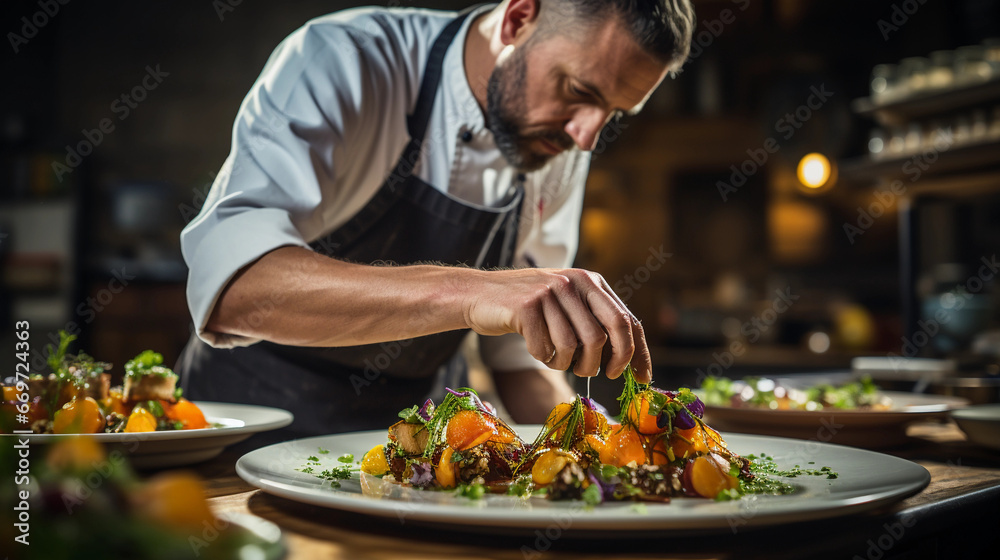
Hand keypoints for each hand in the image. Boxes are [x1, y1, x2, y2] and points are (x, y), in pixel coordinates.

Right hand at [463, 268, 651, 382]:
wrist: (479, 295)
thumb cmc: (528, 308)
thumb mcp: (566, 304)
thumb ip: (594, 320)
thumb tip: (629, 358)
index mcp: (590, 282)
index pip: (626, 320)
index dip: (638, 353)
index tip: (641, 378)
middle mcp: (573, 282)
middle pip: (605, 335)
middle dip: (607, 363)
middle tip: (599, 375)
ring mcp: (549, 292)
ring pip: (575, 346)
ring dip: (568, 363)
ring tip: (557, 359)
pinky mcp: (526, 307)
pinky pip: (547, 349)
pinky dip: (545, 358)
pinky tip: (536, 348)